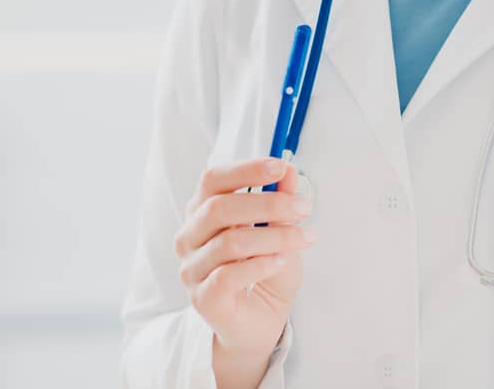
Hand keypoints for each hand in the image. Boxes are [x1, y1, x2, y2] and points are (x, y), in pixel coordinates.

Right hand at [174, 156, 314, 366]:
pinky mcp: (203, 298)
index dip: (245, 170)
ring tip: (304, 238)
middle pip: (219, 208)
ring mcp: (192, 269)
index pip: (212, 180)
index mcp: (201, 213)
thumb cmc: (264, 274)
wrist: (258, 326)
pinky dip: (261, 264)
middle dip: (267, 203)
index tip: (279, 166)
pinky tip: (281, 261)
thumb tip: (290, 172)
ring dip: (274, 236)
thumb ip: (281, 203)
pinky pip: (229, 275)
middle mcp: (189, 238)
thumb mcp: (280, 233)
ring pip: (229, 242)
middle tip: (303, 207)